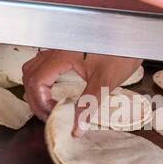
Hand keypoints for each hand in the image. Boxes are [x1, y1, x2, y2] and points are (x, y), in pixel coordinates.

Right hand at [22, 50, 141, 131]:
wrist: (132, 36)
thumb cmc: (120, 52)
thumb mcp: (105, 81)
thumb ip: (89, 104)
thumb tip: (77, 128)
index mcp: (62, 55)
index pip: (36, 81)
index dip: (40, 102)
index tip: (55, 114)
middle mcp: (56, 49)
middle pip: (30, 75)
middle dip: (35, 99)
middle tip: (50, 115)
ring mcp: (59, 47)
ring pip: (33, 68)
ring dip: (36, 88)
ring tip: (50, 104)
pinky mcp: (65, 49)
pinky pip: (42, 64)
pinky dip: (42, 79)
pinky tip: (55, 90)